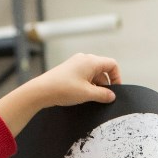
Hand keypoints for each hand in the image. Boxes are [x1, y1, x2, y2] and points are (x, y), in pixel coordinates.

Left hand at [0, 53, 121, 134]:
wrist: (41, 90)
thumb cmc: (63, 89)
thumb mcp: (87, 94)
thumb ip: (103, 95)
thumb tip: (111, 96)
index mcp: (91, 61)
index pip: (112, 65)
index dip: (117, 77)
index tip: (114, 91)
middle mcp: (84, 59)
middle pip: (102, 69)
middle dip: (105, 84)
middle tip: (102, 98)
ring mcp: (75, 64)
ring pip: (93, 74)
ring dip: (95, 86)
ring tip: (89, 98)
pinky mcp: (68, 70)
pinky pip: (83, 76)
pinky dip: (86, 85)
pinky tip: (81, 95)